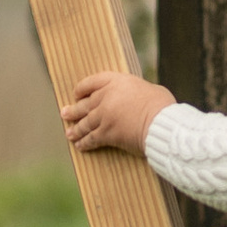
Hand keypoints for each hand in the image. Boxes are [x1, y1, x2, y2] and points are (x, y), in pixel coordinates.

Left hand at [61, 70, 175, 154]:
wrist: (160, 123)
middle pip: (84, 104)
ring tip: (70, 134)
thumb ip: (135, 91)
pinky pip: (91, 138)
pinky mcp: (106, 133)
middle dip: (73, 111)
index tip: (76, 94)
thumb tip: (137, 97)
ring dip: (76, 129)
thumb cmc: (161, 106)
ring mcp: (104, 115)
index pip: (92, 82)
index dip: (81, 89)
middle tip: (65, 114)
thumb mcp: (148, 88)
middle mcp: (106, 96)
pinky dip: (85, 143)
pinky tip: (80, 146)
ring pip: (85, 123)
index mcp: (116, 81)